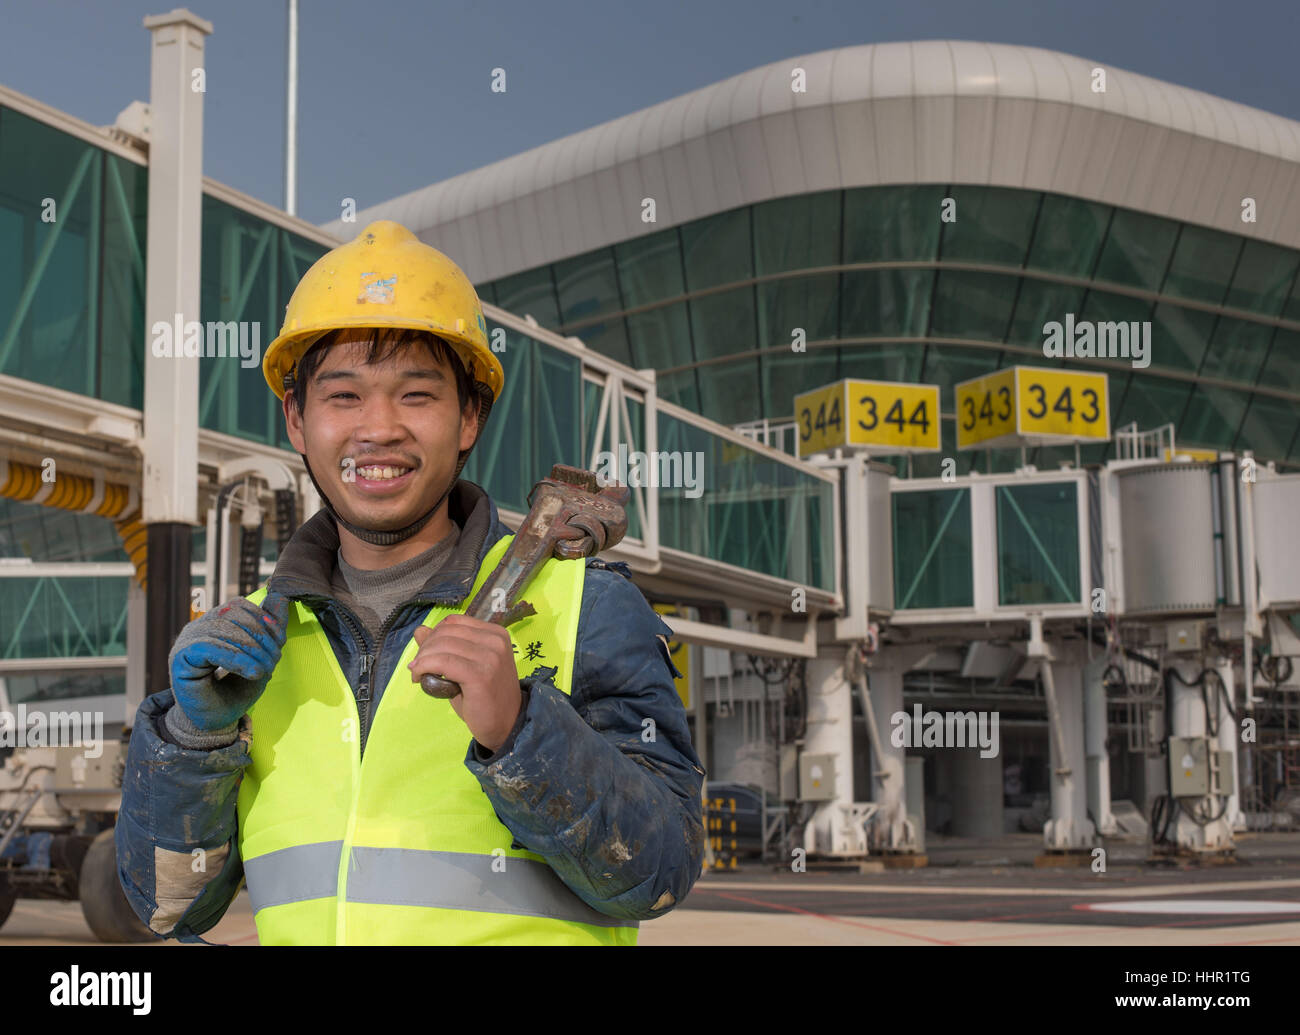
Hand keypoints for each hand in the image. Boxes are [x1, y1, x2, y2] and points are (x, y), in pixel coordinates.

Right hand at [169, 593, 289, 730]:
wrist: (213, 723)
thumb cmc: (235, 691)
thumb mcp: (260, 656)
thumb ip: (269, 628)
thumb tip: (281, 596)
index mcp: (214, 622)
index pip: (240, 606)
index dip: (264, 620)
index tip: (280, 643)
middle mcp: (198, 627)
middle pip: (233, 615)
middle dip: (261, 637)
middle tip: (274, 661)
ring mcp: (187, 640)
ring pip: (224, 630)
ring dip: (253, 650)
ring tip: (263, 670)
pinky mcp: (181, 657)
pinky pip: (211, 647)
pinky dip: (237, 659)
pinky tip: (252, 672)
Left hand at [408, 615, 522, 752]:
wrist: (507, 725)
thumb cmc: (484, 698)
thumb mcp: (463, 667)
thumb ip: (444, 648)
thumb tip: (419, 630)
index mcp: (495, 634)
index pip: (454, 622)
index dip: (433, 635)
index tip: (425, 655)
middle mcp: (495, 641)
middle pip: (446, 632)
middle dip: (424, 648)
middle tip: (418, 668)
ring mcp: (490, 657)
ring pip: (442, 646)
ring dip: (421, 659)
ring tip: (418, 675)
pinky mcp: (480, 674)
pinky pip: (442, 662)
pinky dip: (424, 667)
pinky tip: (419, 678)